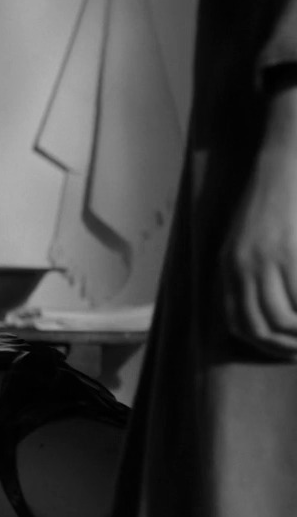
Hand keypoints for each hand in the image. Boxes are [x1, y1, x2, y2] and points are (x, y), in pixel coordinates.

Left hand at [223, 97, 296, 356]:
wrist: (279, 167)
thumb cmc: (270, 204)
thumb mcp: (247, 242)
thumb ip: (248, 273)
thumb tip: (268, 313)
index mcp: (227, 268)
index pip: (238, 323)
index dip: (264, 344)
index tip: (286, 348)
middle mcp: (240, 268)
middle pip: (258, 327)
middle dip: (285, 345)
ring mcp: (264, 261)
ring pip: (281, 318)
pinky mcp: (288, 252)